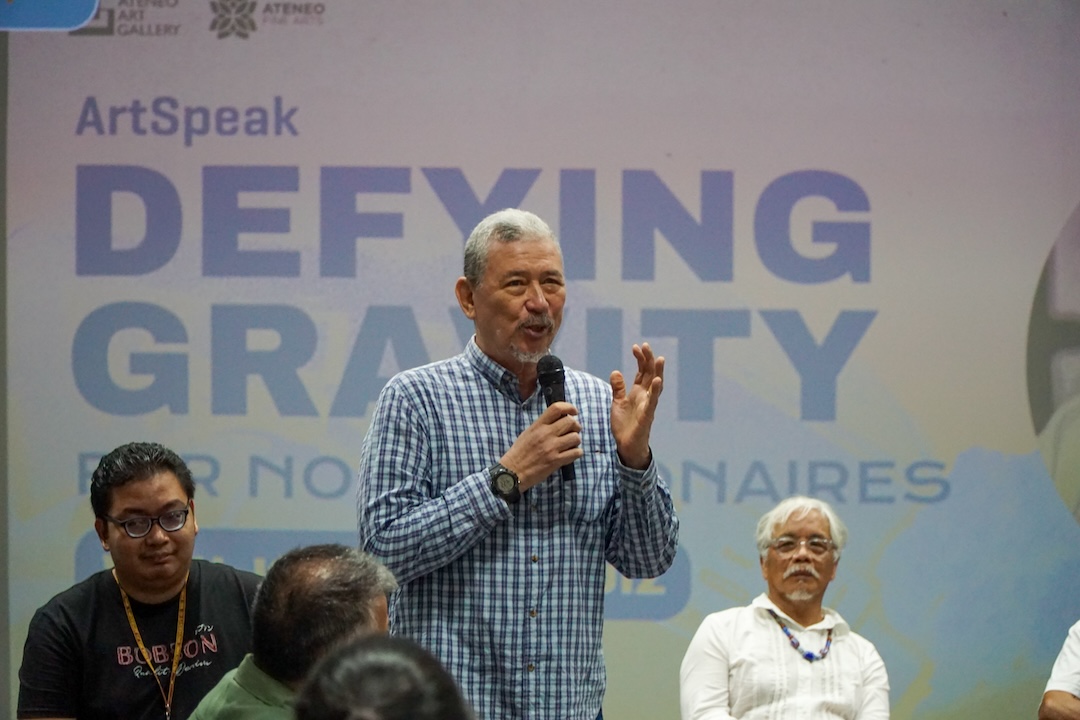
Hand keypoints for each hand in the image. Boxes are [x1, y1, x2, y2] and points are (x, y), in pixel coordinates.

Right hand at [500, 402, 582, 490]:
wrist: (513, 472)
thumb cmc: (519, 453)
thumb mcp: (528, 433)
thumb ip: (542, 425)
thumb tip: (560, 421)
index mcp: (538, 426)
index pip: (557, 408)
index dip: (569, 407)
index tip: (574, 412)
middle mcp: (546, 434)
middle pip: (570, 422)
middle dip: (576, 426)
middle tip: (574, 431)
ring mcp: (551, 448)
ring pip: (576, 437)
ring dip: (576, 441)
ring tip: (571, 444)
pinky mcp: (556, 461)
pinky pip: (576, 453)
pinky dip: (577, 453)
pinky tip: (571, 454)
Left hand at [610, 342, 664, 469]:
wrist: (626, 445)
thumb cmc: (625, 425)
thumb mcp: (617, 403)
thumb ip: (618, 388)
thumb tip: (615, 371)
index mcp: (638, 392)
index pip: (641, 371)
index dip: (640, 359)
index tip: (636, 346)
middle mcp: (645, 396)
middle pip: (649, 374)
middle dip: (648, 360)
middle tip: (646, 346)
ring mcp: (648, 405)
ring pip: (655, 386)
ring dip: (657, 372)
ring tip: (659, 359)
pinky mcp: (647, 415)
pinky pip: (652, 402)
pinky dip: (655, 391)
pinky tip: (657, 380)